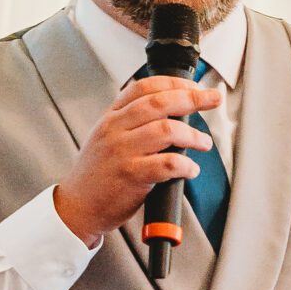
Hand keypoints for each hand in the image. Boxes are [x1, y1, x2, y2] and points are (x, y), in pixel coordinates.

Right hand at [54, 76, 222, 247]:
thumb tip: (172, 108)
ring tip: (203, 143)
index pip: (144, 87)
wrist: (77, 206)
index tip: (195, 87)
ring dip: (193, 135)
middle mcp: (115, 129)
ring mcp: (122, 152)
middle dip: (192, 98)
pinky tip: (190, 169)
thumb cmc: (97, 174)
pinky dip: (186, 166)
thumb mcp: (105, 137)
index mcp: (111, 117)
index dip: (174, 83)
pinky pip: (167, 164)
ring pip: (167, 130)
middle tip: (213, 100)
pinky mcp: (131, 176)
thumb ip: (130, 120)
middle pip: (160, 103)